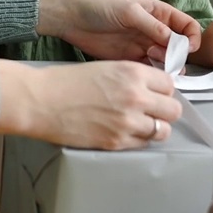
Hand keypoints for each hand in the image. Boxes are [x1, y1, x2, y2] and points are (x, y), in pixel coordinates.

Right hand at [0, 59, 181, 149]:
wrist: (39, 101)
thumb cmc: (64, 82)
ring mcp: (128, 122)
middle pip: (173, 109)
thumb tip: (149, 89)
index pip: (169, 84)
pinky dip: (139, 140)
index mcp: (132, 73)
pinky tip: (124, 131)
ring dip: (155, 127)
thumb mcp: (104, 67)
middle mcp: (136, 97)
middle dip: (164, 110)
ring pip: (164, 130)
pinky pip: (144, 144)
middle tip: (151, 110)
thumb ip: (131, 78)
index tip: (156, 93)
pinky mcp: (117, 141)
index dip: (162, 89)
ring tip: (139, 123)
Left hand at [37, 0, 201, 63]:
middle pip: (178, 46)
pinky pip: (149, 69)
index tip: (188, 48)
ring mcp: (143, 45)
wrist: (72, 18)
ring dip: (167, 66)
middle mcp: (154, 30)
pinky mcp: (131, 59)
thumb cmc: (99, 6)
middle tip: (168, 61)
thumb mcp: (129, 11)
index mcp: (158, 12)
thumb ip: (153, 26)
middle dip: (178, 55)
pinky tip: (148, 73)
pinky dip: (153, 73)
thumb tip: (175, 40)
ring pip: (165, 60)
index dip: (192, 37)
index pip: (186, 25)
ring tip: (157, 66)